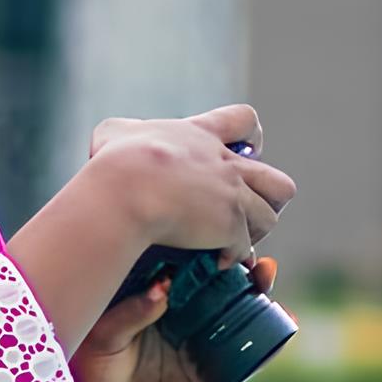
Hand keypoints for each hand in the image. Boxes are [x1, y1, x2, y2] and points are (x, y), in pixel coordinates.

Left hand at [72, 254, 282, 381]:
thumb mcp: (107, 336)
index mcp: (158, 301)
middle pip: (222, 285)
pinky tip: (287, 320)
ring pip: (241, 314)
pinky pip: (251, 358)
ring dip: (259, 292)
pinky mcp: (217, 378)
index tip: (218, 231)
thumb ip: (132, 312)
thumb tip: (163, 288)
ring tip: (265, 276)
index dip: (208, 251)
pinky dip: (272, 341)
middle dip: (241, 265)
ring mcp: (204, 346)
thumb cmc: (96, 371)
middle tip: (250, 254)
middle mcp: (186, 318)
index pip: (190, 269)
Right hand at [81, 107, 294, 259]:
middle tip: (241, 212)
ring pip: (270, 214)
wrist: (123, 192)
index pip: (244, 121)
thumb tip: (105, 146)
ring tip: (233, 242)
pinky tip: (217, 261)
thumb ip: (120, 135)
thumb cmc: (113, 165)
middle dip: (266, 200)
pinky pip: (245, 246)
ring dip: (254, 231)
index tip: (240, 154)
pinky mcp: (230, 225)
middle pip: (275, 179)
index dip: (251, 138)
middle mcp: (224, 163)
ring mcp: (232, 194)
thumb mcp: (113, 136)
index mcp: (201, 136)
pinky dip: (233, 256)